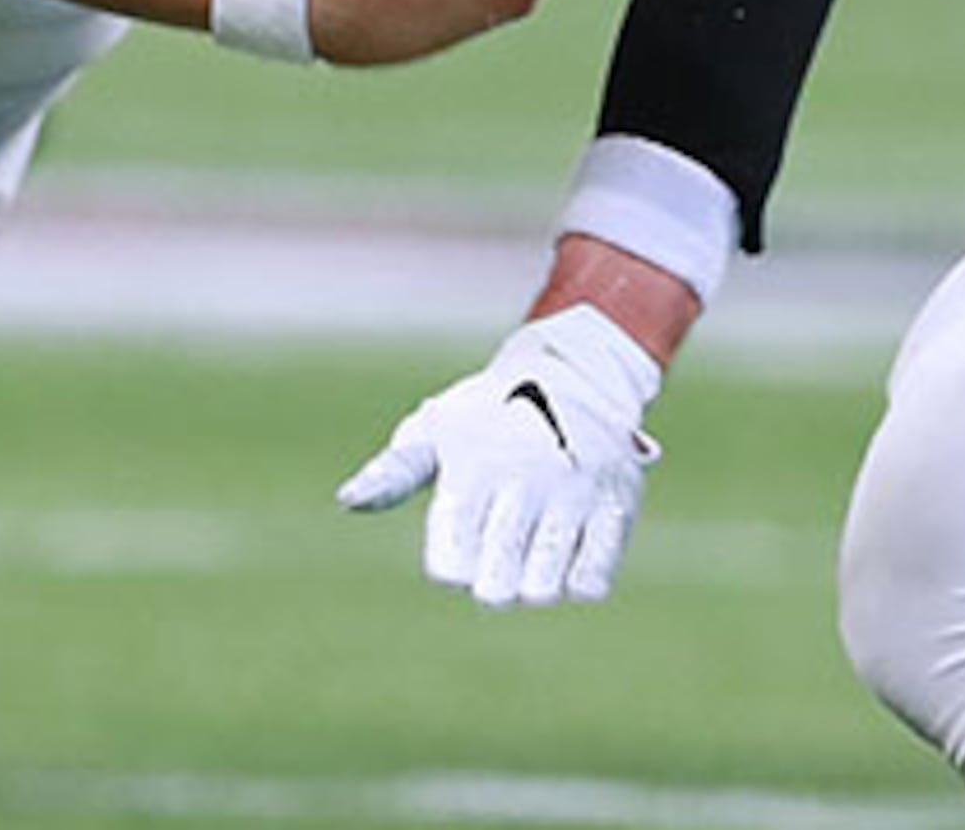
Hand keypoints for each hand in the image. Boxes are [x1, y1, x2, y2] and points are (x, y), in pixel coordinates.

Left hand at [340, 304, 664, 606]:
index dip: (452, 563)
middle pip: (495, 588)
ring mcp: (573, 494)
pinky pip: (591, 582)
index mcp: (472, 467)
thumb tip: (346, 500)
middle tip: (499, 544)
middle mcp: (523, 480)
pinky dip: (576, 580)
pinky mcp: (618, 504)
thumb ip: (390, 472)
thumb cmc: (487, 414)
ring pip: (544, 590)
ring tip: (533, 546)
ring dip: (533, 582)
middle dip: (491, 580)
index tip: (462, 532)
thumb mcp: (434, 430)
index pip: (449, 567)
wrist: (572, 374)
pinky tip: (569, 545)